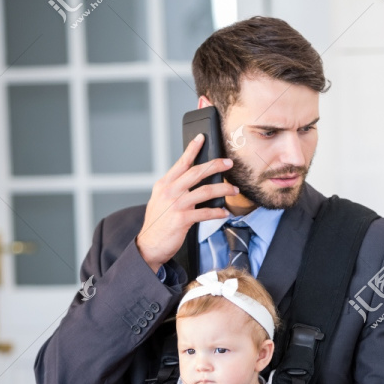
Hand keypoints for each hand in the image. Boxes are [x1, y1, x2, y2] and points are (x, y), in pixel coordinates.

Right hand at [135, 134, 238, 272]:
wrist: (149, 245)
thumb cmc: (158, 223)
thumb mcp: (161, 200)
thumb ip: (175, 189)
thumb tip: (194, 181)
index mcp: (164, 184)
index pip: (180, 163)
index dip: (192, 149)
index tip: (202, 138)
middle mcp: (169, 191)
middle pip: (196, 172)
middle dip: (215, 165)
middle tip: (229, 163)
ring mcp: (176, 205)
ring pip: (205, 191)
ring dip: (223, 189)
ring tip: (234, 189)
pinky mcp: (182, 219)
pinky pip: (206, 212)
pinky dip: (218, 212)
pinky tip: (225, 213)